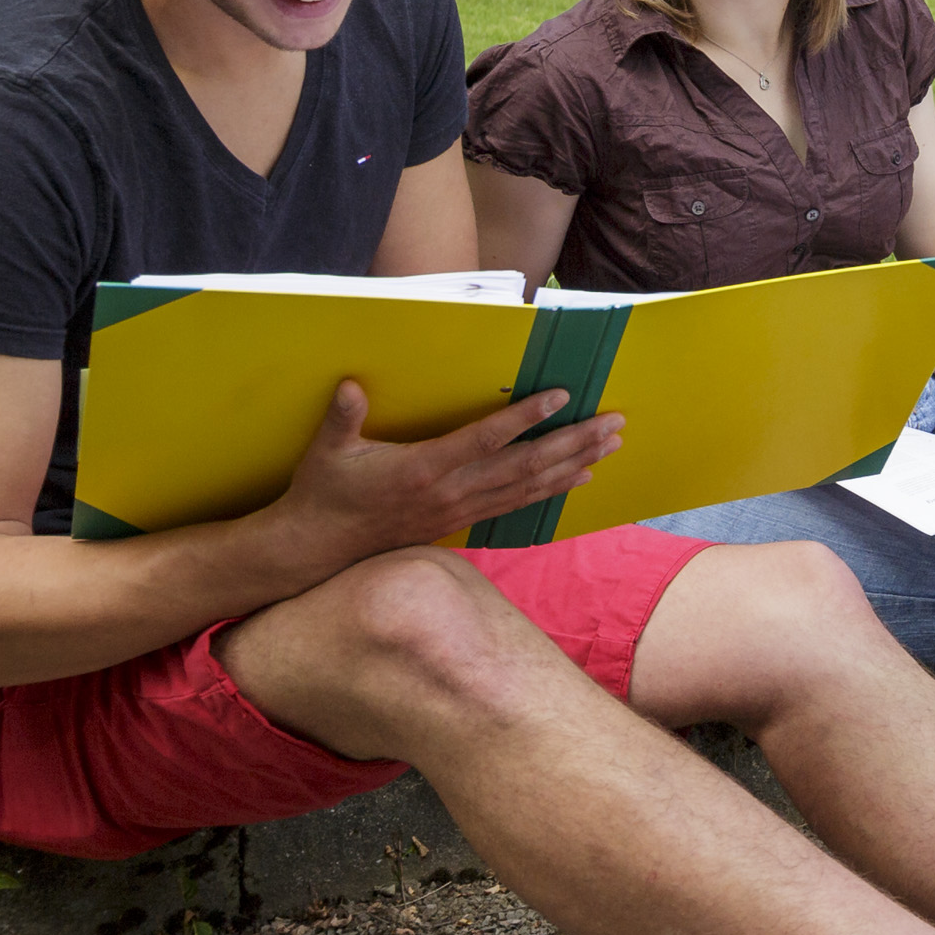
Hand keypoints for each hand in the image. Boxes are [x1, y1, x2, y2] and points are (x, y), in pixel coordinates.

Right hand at [274, 380, 619, 558]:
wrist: (319, 549)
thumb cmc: (324, 492)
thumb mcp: (327, 452)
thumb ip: (342, 418)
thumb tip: (351, 386)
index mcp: (423, 469)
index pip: (484, 440)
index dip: (524, 418)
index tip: (560, 396)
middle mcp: (451, 492)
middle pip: (525, 466)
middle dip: (574, 442)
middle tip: (615, 421)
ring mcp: (460, 511)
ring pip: (529, 487)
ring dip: (574, 464)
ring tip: (610, 445)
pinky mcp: (462, 522)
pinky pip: (518, 506)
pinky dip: (553, 490)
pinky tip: (581, 478)